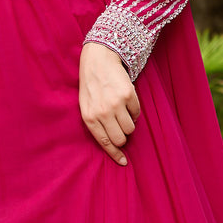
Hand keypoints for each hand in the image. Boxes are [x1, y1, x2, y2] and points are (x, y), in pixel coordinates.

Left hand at [79, 41, 140, 165]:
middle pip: (121, 139)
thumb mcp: (86, 106)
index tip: (124, 162)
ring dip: (129, 123)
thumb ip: (96, 124)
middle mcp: (103, 113)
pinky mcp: (129, 95)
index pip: (105, 143)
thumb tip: (113, 143)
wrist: (98, 60)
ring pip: (131, 128)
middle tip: (120, 127)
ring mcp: (116, 104)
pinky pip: (137, 113)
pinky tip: (126, 102)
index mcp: (89, 118)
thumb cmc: (91, 86)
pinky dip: (134, 111)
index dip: (116, 155)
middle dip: (123, 137)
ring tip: (122, 112)